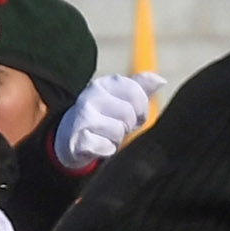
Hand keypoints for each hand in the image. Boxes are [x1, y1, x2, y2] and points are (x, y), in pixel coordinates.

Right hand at [49, 71, 166, 170]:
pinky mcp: (76, 140)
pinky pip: (106, 147)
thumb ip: (140, 87)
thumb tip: (161, 80)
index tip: (133, 116)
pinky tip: (98, 146)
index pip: (136, 92)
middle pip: (129, 114)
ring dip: (116, 139)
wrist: (68, 136)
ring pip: (118, 131)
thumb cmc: (102, 116)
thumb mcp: (119, 97)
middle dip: (127, 126)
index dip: (141, 110)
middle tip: (117, 128)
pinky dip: (106, 150)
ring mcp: (82, 117)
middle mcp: (90, 95)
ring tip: (106, 136)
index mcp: (104, 83)